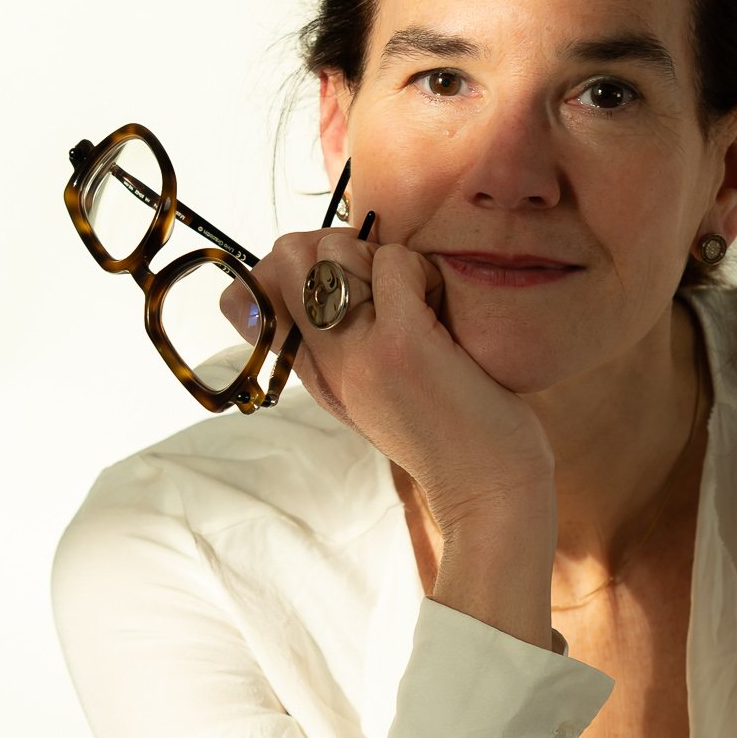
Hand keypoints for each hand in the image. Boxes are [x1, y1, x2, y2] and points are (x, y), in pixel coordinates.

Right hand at [224, 218, 555, 535]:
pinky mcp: (401, 343)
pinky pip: (394, 261)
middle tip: (386, 285)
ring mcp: (359, 351)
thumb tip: (322, 270)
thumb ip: (338, 343)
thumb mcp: (369, 391)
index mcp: (313, 373)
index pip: (249, 295)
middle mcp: (324, 361)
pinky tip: (441, 310)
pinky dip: (423, 270)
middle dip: (340, 247)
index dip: (293, 267)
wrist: (487, 490)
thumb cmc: (447, 431)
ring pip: (337, 248)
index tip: (344, 285)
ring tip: (418, 302)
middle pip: (288, 255)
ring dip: (385, 257)